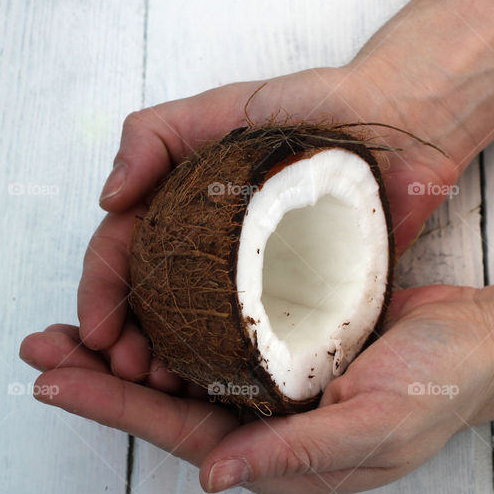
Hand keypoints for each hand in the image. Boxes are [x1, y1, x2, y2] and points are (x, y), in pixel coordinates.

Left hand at [20, 283, 493, 493]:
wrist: (481, 344)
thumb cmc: (440, 386)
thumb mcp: (378, 425)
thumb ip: (298, 455)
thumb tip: (214, 478)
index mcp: (278, 460)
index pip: (178, 432)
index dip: (112, 407)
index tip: (53, 381)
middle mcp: (263, 429)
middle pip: (162, 404)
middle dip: (96, 378)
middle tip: (38, 347)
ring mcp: (268, 390)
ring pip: (177, 371)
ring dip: (122, 349)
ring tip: (67, 329)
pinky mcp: (279, 351)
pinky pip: (208, 340)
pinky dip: (166, 323)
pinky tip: (138, 304)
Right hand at [75, 65, 464, 388]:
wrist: (397, 124)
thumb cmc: (308, 107)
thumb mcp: (218, 108)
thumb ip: (152, 136)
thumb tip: (108, 200)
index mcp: (177, 207)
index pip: (123, 253)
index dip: (102, 293)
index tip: (97, 331)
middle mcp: (206, 249)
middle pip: (150, 303)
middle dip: (125, 342)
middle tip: (124, 369)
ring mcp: (250, 278)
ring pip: (193, 331)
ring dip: (168, 363)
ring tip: (160, 385)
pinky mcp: (297, 299)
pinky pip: (254, 340)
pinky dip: (227, 366)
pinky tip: (216, 386)